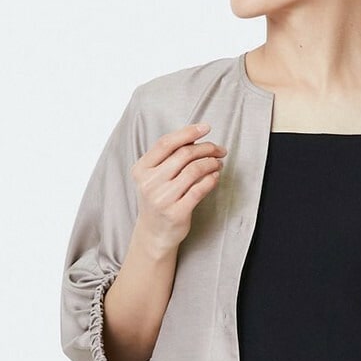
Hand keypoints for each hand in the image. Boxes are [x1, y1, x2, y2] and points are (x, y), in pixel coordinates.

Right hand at [132, 121, 226, 254]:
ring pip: (194, 170)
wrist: (154, 233)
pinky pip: (199, 190)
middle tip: (219, 150)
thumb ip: (169, 158)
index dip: (188, 132)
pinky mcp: (176, 213)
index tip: (206, 127)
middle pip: (183, 155)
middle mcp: (150, 183)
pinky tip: (216, 176)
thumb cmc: (158, 199)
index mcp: (141, 169)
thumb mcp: (154, 177)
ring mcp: (162, 199)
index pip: (166, 143)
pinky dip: (211, 179)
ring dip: (211, 163)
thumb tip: (196, 138)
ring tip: (218, 163)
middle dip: (206, 148)